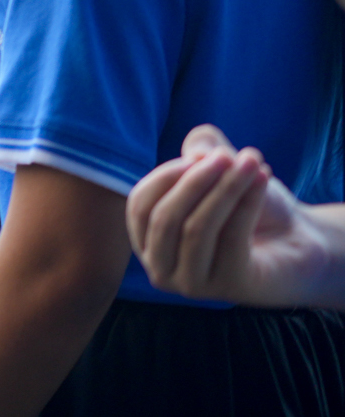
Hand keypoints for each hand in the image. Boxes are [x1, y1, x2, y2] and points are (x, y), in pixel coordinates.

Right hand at [127, 123, 341, 306]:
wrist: (298, 242)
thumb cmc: (248, 206)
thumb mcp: (219, 170)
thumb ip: (201, 150)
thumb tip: (197, 155)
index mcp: (148, 243)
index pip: (140, 205)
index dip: (166, 175)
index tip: (203, 154)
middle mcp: (162, 271)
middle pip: (164, 218)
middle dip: (195, 181)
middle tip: (226, 156)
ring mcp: (194, 285)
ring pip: (197, 229)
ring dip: (225, 188)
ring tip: (251, 161)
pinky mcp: (230, 288)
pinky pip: (232, 238)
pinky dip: (247, 201)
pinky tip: (263, 177)